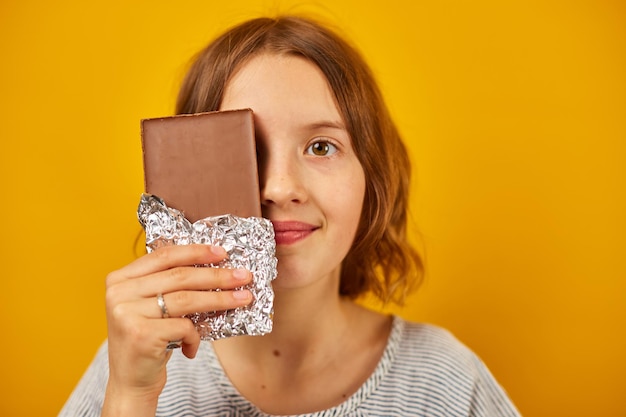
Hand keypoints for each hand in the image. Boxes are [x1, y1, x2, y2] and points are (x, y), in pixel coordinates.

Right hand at [102, 244, 252, 415]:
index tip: (223, 252)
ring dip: (220, 299)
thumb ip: (168, 284)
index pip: (164, 255)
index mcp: (120, 278)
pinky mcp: (140, 335)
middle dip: (217, 275)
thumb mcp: (151, 306)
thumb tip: (217, 265)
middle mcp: (119, 293)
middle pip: (180, 276)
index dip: (196, 251)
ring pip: (186, 299)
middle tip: (243, 276)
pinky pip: (184, 326)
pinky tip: (193, 345)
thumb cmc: (147, 340)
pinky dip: (196, 335)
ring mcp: (126, 313)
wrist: (130, 383)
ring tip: (243, 298)